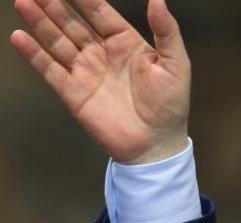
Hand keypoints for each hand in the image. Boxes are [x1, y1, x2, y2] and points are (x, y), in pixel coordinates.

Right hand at [11, 0, 189, 163]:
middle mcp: (102, 53)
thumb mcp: (176, 65)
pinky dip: (34, 54)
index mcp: (126, 43)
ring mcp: (86, 72)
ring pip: (57, 41)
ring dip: (40, 22)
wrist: (157, 144)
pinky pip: (49, 69)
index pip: (99, 12)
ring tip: (23, 2)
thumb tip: (158, 0)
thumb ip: (166, 31)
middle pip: (72, 22)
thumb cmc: (171, 105)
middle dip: (54, 4)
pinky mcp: (73, 92)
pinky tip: (19, 37)